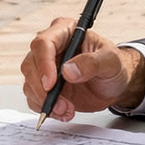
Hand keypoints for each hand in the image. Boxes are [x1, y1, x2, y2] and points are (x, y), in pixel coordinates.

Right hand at [20, 19, 144, 119]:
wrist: (115, 85)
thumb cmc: (114, 66)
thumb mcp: (111, 61)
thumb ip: (92, 63)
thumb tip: (68, 70)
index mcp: (65, 32)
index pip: (44, 43)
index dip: (44, 63)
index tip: (51, 84)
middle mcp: (52, 48)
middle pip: (31, 64)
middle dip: (42, 89)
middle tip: (61, 104)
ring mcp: (46, 68)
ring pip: (30, 83)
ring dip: (45, 101)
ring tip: (67, 109)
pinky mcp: (45, 86)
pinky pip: (34, 98)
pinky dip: (46, 108)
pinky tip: (63, 112)